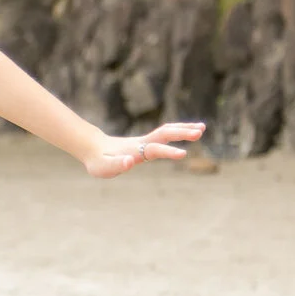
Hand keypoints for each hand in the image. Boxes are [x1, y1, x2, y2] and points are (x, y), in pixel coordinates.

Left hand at [83, 119, 205, 178]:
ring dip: (183, 128)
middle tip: (200, 132)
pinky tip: (189, 131)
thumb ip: (115, 165)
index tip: (183, 154)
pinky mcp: (147, 143)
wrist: (92, 148)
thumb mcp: (103, 167)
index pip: (154, 150)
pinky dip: (178, 130)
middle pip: (164, 135)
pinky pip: (165, 134)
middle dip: (181, 133)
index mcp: (134, 151)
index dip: (167, 151)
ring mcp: (145, 141)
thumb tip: (128, 162)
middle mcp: (142, 143)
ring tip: (202, 128)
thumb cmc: (97, 161)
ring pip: (166, 131)